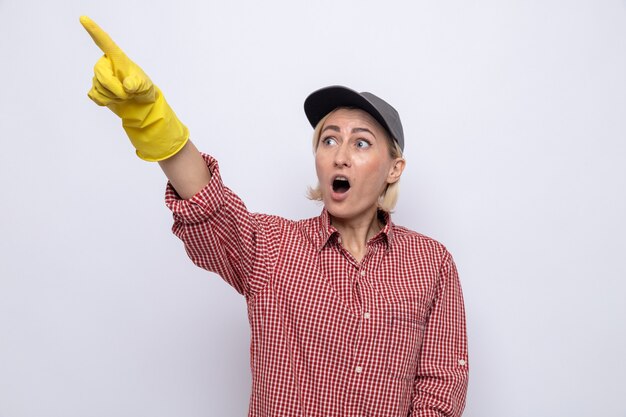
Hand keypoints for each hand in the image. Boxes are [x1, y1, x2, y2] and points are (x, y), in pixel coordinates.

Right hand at [80, 16, 188, 161]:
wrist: (139, 103)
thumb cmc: (142, 88)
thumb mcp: (145, 85)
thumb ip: (137, 84)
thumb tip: (127, 85)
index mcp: (117, 57)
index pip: (105, 42)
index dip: (94, 30)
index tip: (84, 19)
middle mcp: (105, 64)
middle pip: (102, 75)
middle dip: (116, 90)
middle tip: (129, 94)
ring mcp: (98, 76)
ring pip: (100, 89)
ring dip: (114, 97)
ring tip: (124, 95)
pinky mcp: (95, 89)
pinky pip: (96, 97)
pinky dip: (107, 102)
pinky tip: (114, 99)